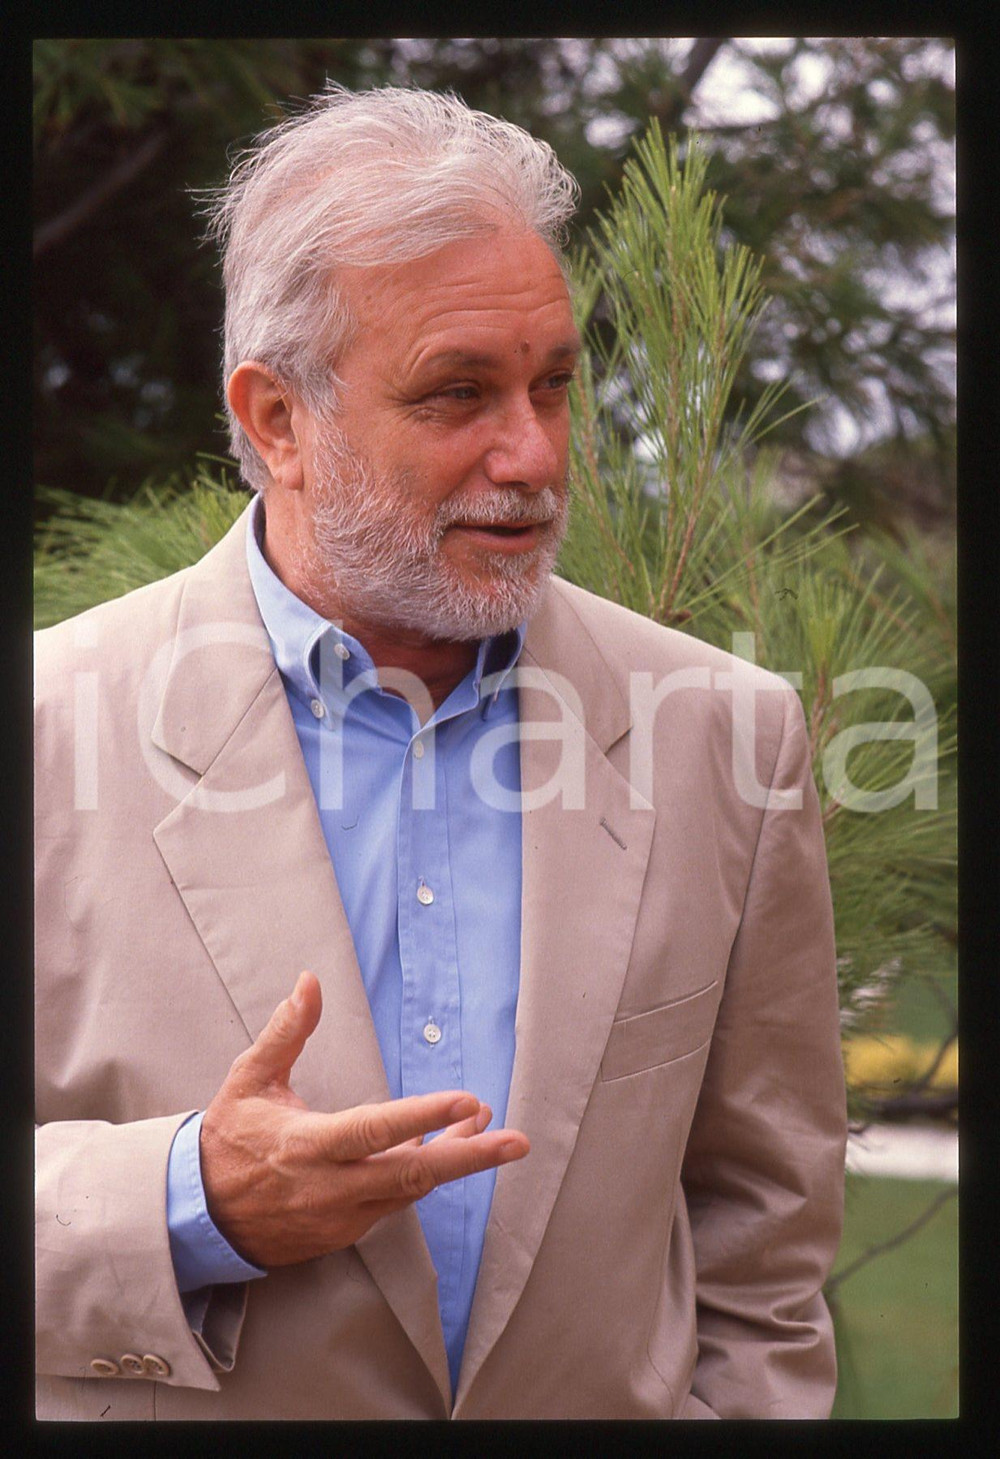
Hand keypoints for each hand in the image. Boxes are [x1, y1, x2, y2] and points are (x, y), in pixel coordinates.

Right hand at [199, 971, 528, 1267]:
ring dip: (452, 1161)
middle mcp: (330, 1188)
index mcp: (308, 1145)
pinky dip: (421, 1178)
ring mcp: (340, 1217)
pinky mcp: (343, 1234)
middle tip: (516, 1141)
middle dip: (471, 1158)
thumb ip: (287, 1031)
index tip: (467, 1101)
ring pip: (410, 1191)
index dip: (424, 1118)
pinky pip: (394, 1204)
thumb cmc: (229, 1138)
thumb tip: (310, 981)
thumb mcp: (250, 1077)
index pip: (376, 1130)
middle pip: (413, 1175)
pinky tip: (442, 1152)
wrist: (199, 1215)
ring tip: (485, 1128)